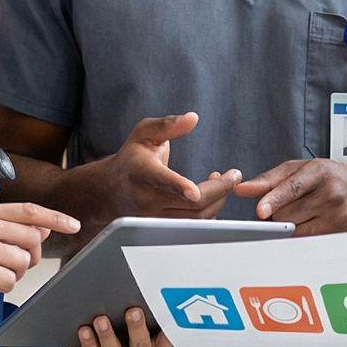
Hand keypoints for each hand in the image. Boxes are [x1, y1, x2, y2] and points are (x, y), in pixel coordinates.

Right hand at [0, 203, 77, 307]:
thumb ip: (8, 227)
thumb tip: (43, 229)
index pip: (29, 210)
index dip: (55, 218)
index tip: (74, 224)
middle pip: (32, 237)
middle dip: (32, 256)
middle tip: (16, 264)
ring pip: (23, 261)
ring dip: (16, 273)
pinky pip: (9, 279)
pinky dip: (5, 286)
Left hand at [61, 306, 172, 346]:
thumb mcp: (131, 339)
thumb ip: (140, 325)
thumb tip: (139, 296)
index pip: (166, 342)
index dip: (168, 328)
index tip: (165, 312)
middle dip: (137, 328)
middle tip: (133, 311)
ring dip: (108, 336)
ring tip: (101, 320)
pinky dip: (89, 345)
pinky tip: (85, 332)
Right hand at [101, 113, 239, 220]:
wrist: (112, 190)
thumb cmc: (132, 157)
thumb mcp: (144, 133)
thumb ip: (168, 125)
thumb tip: (193, 118)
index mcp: (141, 171)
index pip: (161, 181)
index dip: (178, 186)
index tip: (194, 191)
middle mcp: (147, 198)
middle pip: (190, 204)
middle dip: (219, 190)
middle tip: (234, 175)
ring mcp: (155, 217)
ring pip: (195, 219)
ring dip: (217, 200)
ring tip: (222, 180)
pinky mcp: (164, 228)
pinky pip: (194, 226)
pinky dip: (209, 211)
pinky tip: (212, 194)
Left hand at [235, 158, 346, 234]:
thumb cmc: (335, 178)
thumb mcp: (305, 169)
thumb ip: (271, 178)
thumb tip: (242, 189)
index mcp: (320, 171)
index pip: (293, 186)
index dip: (275, 199)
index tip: (260, 210)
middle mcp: (331, 192)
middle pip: (289, 213)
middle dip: (276, 214)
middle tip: (275, 211)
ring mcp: (338, 215)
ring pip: (296, 230)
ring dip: (287, 227)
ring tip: (296, 215)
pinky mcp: (342, 234)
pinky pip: (309, 241)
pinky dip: (300, 236)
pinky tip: (307, 225)